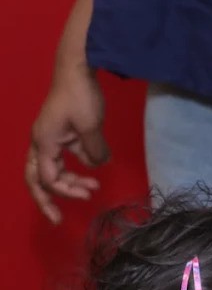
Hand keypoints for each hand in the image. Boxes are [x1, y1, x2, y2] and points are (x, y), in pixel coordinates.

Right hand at [26, 63, 108, 222]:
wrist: (77, 69)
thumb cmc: (80, 96)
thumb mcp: (91, 126)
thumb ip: (94, 151)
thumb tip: (98, 166)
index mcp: (44, 142)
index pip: (47, 178)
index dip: (64, 191)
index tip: (88, 195)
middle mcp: (41, 142)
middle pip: (36, 178)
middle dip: (46, 200)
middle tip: (57, 220)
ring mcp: (49, 138)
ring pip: (50, 170)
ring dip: (68, 183)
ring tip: (92, 189)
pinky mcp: (60, 134)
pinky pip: (62, 159)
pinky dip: (75, 169)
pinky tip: (93, 171)